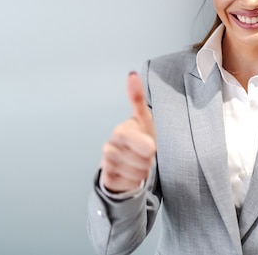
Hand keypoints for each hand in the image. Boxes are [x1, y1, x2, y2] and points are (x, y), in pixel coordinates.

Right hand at [100, 72, 156, 192]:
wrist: (129, 163)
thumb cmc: (139, 138)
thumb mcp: (144, 119)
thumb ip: (136, 98)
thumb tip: (131, 74)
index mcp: (121, 130)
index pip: (131, 137)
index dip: (143, 144)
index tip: (151, 147)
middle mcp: (110, 146)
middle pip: (142, 158)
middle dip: (149, 159)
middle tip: (144, 154)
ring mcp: (107, 163)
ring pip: (137, 172)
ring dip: (143, 170)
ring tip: (138, 162)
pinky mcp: (107, 178)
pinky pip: (130, 183)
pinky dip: (135, 180)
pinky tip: (130, 173)